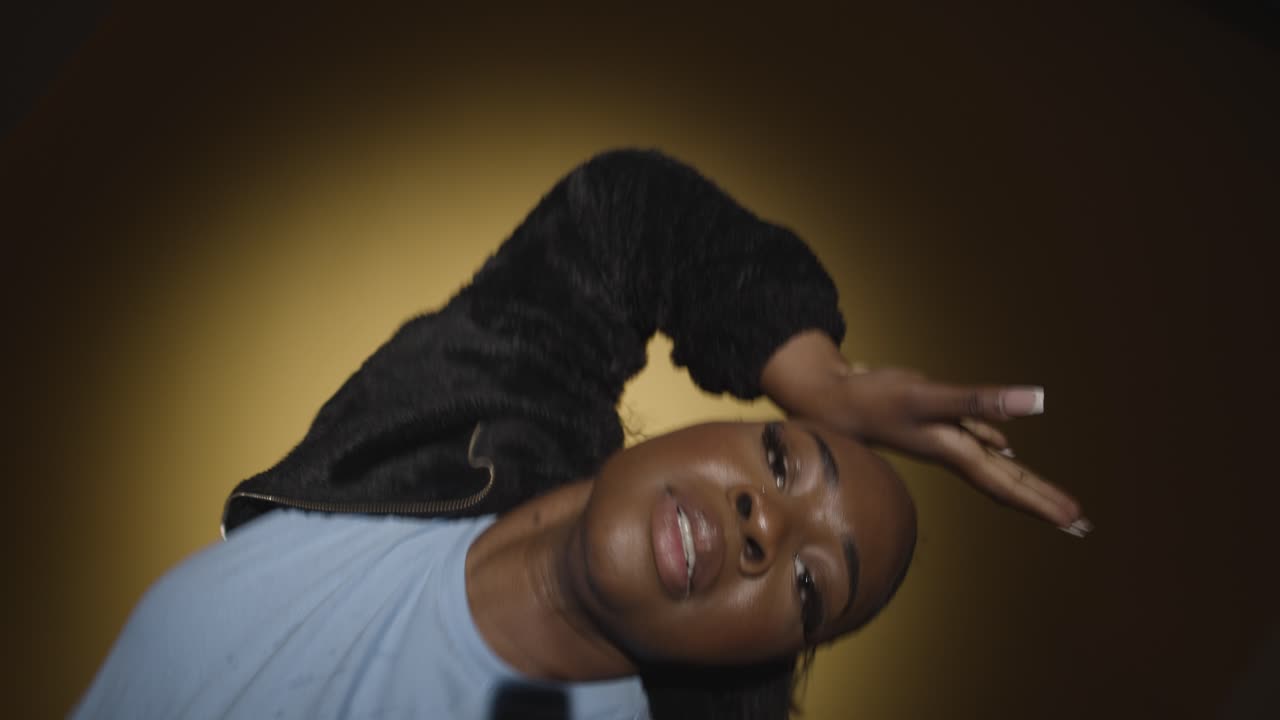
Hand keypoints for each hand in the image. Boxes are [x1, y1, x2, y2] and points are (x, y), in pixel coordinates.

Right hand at [837, 366, 1086, 533]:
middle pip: (1005, 480)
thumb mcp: (926, 398)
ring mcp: (943, 436)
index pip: (1007, 483)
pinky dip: (996, 446)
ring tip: (1051, 495)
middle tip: (1081, 523)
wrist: (829, 399)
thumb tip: (1036, 402)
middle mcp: (953, 449)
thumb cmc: (872, 402)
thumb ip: (978, 401)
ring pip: (994, 462)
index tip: (1075, 522)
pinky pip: (974, 437)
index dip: (1040, 501)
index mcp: (956, 452)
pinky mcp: (934, 417)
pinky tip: (1007, 447)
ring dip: (1024, 479)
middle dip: (1041, 499)